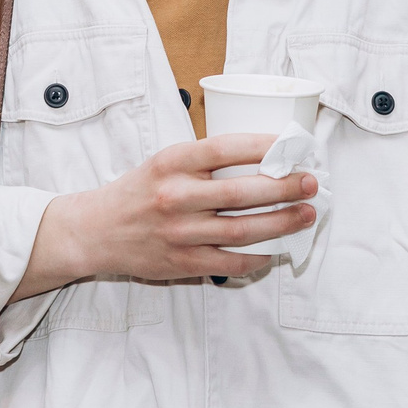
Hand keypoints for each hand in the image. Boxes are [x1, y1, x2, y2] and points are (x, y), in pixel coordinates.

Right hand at [12, 133, 315, 300]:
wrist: (97, 231)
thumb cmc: (139, 191)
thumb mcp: (164, 162)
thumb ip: (204, 159)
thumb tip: (264, 155)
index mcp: (171, 162)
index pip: (223, 148)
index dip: (262, 144)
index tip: (291, 144)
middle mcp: (175, 196)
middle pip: (241, 192)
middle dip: (284, 187)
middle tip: (311, 183)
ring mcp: (179, 233)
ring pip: (241, 229)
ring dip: (281, 223)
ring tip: (306, 214)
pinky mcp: (182, 262)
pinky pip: (230, 261)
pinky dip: (257, 256)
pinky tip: (277, 248)